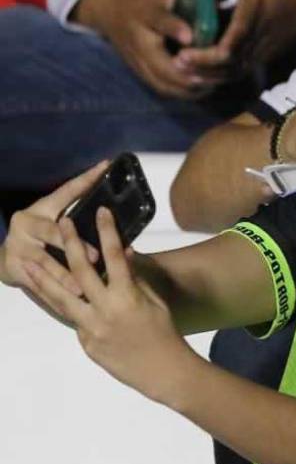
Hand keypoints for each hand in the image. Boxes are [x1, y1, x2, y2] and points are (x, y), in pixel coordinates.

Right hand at [1, 161, 106, 297]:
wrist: (7, 259)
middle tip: (96, 257)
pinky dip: (53, 289)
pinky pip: (36, 280)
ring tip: (83, 287)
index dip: (86, 179)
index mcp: (42, 208)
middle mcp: (26, 222)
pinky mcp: (12, 266)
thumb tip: (116, 210)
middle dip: (73, 244)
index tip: (105, 166)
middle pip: (51, 231)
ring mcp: (17, 245)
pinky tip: (68, 297)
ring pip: (44, 261)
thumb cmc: (42, 239)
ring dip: (65, 274)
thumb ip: (81, 213)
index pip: (66, 190)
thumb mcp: (57, 221)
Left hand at [20, 206, 198, 404]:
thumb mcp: (154, 302)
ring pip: (60, 298)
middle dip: (69, 244)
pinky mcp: (85, 343)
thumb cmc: (165, 333)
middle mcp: (105, 310)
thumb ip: (135, 279)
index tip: (100, 212)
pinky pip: (74, 320)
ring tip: (28, 261)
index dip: (107, 232)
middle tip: (60, 224)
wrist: (162, 370)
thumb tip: (125, 254)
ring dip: (42, 278)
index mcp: (128, 297)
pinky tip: (54, 296)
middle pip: (80, 272)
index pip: (115, 256)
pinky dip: (66, 307)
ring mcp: (92, 328)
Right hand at [72, 0, 222, 98]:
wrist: (112, 10)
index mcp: (146, 11)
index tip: (190, 37)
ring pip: (162, 82)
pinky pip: (162, 88)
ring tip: (213, 85)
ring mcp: (137, 59)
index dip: (174, 28)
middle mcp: (139, 38)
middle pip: (159, 64)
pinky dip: (182, 93)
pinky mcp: (139, 71)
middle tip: (212, 76)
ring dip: (188, 87)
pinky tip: (203, 89)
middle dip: (186, 73)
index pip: (159, 20)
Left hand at [178, 0, 295, 73]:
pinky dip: (222, 74)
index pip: (233, 39)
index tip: (184, 51)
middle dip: (203, 65)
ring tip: (185, 69)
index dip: (210, 51)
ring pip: (237, 71)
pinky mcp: (267, 56)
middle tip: (178, 62)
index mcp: (255, 8)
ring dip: (211, 74)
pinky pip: (242, 70)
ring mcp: (266, 47)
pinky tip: (204, 71)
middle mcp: (261, 32)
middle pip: (231, 61)